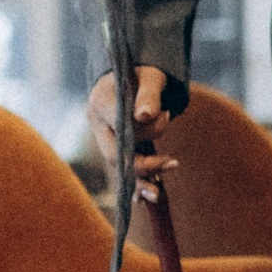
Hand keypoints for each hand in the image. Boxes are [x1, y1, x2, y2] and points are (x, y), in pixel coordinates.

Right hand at [88, 68, 175, 184]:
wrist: (129, 76)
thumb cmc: (142, 74)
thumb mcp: (150, 77)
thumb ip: (148, 94)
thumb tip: (145, 116)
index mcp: (101, 101)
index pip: (121, 124)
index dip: (145, 129)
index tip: (167, 116)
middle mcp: (97, 122)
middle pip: (115, 152)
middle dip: (142, 164)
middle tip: (173, 163)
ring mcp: (103, 137)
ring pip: (118, 165)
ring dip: (139, 181)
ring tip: (158, 195)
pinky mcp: (113, 146)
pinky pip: (122, 168)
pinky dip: (135, 182)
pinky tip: (145, 197)